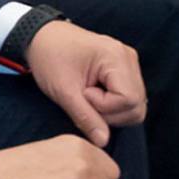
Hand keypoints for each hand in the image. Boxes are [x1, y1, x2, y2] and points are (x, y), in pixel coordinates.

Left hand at [25, 18, 146, 137]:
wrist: (41, 37)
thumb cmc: (49, 57)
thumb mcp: (64, 91)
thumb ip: (86, 117)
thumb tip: (103, 142)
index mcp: (116, 57)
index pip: (129, 99)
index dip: (105, 107)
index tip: (82, 95)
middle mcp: (129, 58)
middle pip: (137, 104)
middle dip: (110, 112)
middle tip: (84, 99)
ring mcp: (129, 62)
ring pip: (136, 103)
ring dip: (111, 109)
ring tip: (87, 96)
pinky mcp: (124, 68)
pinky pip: (129, 96)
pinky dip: (112, 103)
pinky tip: (94, 93)